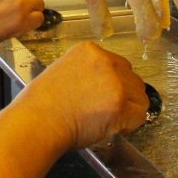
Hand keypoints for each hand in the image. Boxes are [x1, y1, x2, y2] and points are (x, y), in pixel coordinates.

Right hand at [19, 41, 147, 149]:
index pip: (119, 65)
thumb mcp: (63, 70)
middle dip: (124, 96)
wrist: (38, 121)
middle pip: (133, 79)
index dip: (113, 84)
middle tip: (104, 111)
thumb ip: (87, 71)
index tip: (103, 96)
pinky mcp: (121, 105)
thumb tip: (103, 85)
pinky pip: (140, 116)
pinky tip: (111, 127)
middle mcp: (106, 61)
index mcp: (90, 50)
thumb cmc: (41, 103)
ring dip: (128, 111)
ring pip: (140, 98)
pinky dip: (129, 125)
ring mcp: (115, 83)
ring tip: (106, 119)